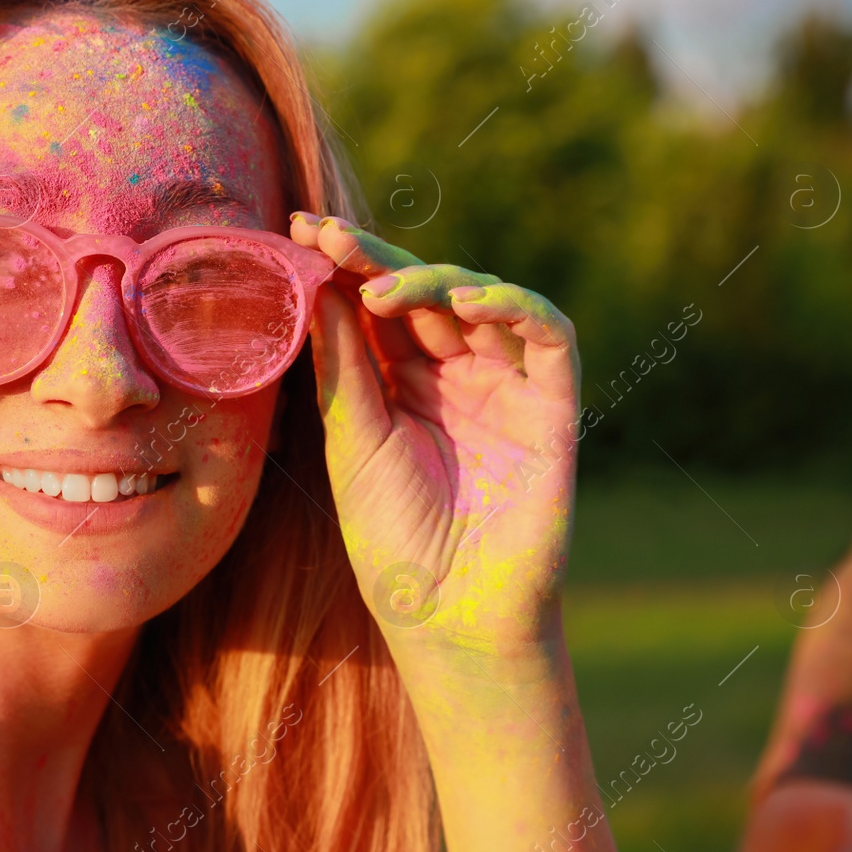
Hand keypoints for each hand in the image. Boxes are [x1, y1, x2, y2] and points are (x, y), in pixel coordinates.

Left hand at [288, 212, 580, 661]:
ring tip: (380, 288)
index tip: (299, 233)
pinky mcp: (553, 405)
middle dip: (375, 260)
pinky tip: (468, 300)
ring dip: (432, 281)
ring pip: (481, 302)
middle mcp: (454, 376)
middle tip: (329, 237)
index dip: (343, 267)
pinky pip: (549, 335)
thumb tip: (322, 283)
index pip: (374, 308)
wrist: (449, 618)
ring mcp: (505, 387)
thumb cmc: (393, 541)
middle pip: (422, 294)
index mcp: (400, 385)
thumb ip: (344, 366)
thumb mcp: (353, 444)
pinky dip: (514, 306)